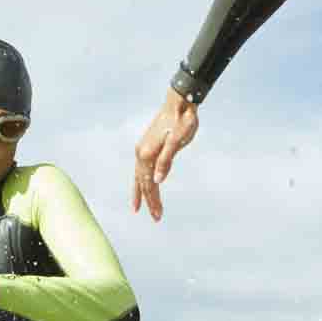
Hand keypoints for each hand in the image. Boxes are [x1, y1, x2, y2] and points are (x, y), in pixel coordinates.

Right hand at [133, 89, 199, 220]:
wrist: (179, 102)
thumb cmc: (182, 121)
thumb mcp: (177, 141)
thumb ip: (167, 160)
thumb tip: (158, 181)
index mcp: (147, 153)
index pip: (148, 184)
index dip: (152, 201)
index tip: (158, 216)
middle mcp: (141, 152)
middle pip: (142, 183)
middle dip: (149, 201)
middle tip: (156, 218)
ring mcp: (142, 149)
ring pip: (139, 177)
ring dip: (142, 193)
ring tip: (140, 209)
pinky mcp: (147, 146)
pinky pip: (140, 169)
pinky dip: (140, 181)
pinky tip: (143, 186)